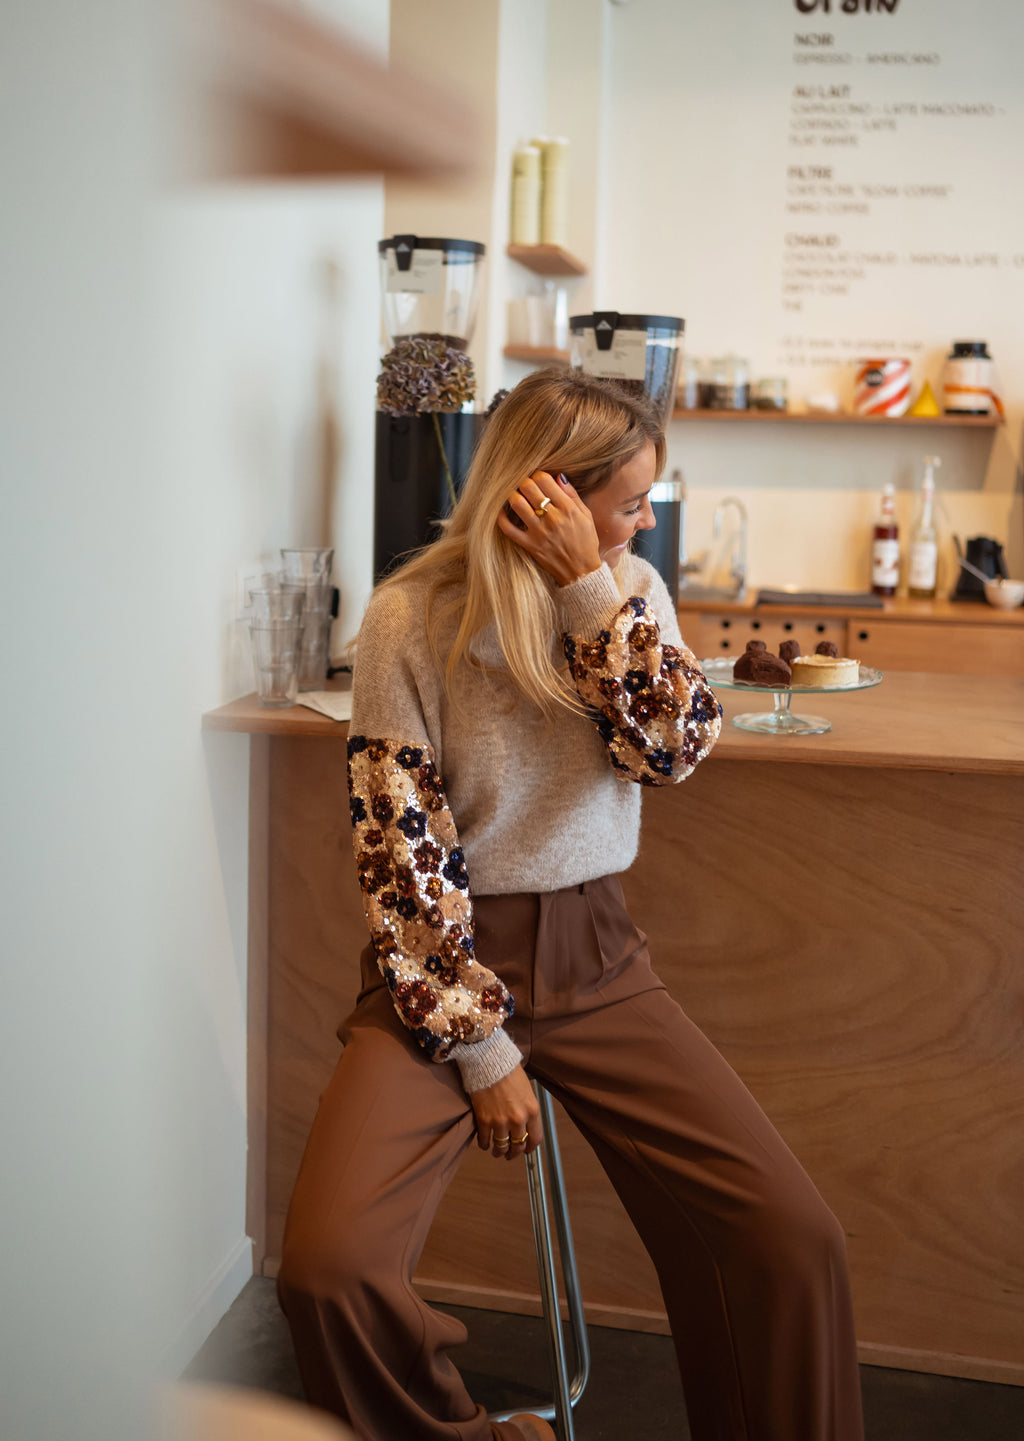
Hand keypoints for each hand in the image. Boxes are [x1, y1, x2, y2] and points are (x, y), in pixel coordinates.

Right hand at [470, 1064, 541, 1160]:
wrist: (488, 1060)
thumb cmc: (508, 1070)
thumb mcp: (527, 1089)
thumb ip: (528, 1108)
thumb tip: (525, 1124)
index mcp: (532, 1110)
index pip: (535, 1138)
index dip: (531, 1148)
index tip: (526, 1150)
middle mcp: (518, 1119)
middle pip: (518, 1146)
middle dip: (514, 1152)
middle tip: (510, 1154)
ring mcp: (500, 1121)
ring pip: (501, 1147)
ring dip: (499, 1152)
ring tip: (496, 1151)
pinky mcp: (484, 1120)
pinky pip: (484, 1141)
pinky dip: (484, 1144)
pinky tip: (484, 1143)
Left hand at [497, 471, 601, 587]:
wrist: (581, 572)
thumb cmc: (585, 542)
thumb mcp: (586, 515)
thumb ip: (572, 495)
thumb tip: (559, 476)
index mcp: (568, 508)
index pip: (544, 480)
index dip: (538, 475)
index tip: (538, 480)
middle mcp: (552, 518)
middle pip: (528, 487)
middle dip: (525, 482)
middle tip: (526, 487)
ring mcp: (538, 532)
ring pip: (517, 503)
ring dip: (514, 495)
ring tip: (517, 497)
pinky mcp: (529, 545)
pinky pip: (508, 528)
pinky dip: (501, 517)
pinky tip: (503, 511)